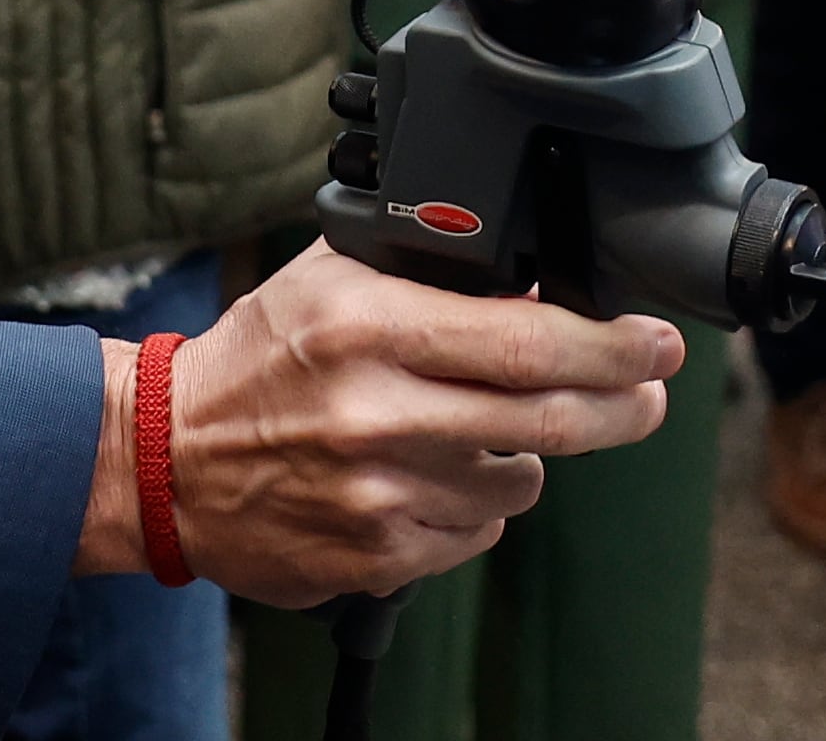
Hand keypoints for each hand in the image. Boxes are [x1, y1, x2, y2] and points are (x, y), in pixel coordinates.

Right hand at [73, 244, 679, 604]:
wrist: (166, 460)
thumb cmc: (256, 358)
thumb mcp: (332, 278)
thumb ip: (428, 268)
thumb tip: (535, 270)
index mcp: (372, 328)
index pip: (527, 340)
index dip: (611, 345)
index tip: (659, 343)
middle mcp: (380, 414)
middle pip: (548, 419)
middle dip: (620, 406)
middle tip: (648, 392)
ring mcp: (381, 495)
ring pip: (518, 478)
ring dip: (521, 454)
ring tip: (469, 428)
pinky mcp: (376, 557)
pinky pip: (473, 530)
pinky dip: (471, 503)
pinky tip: (425, 475)